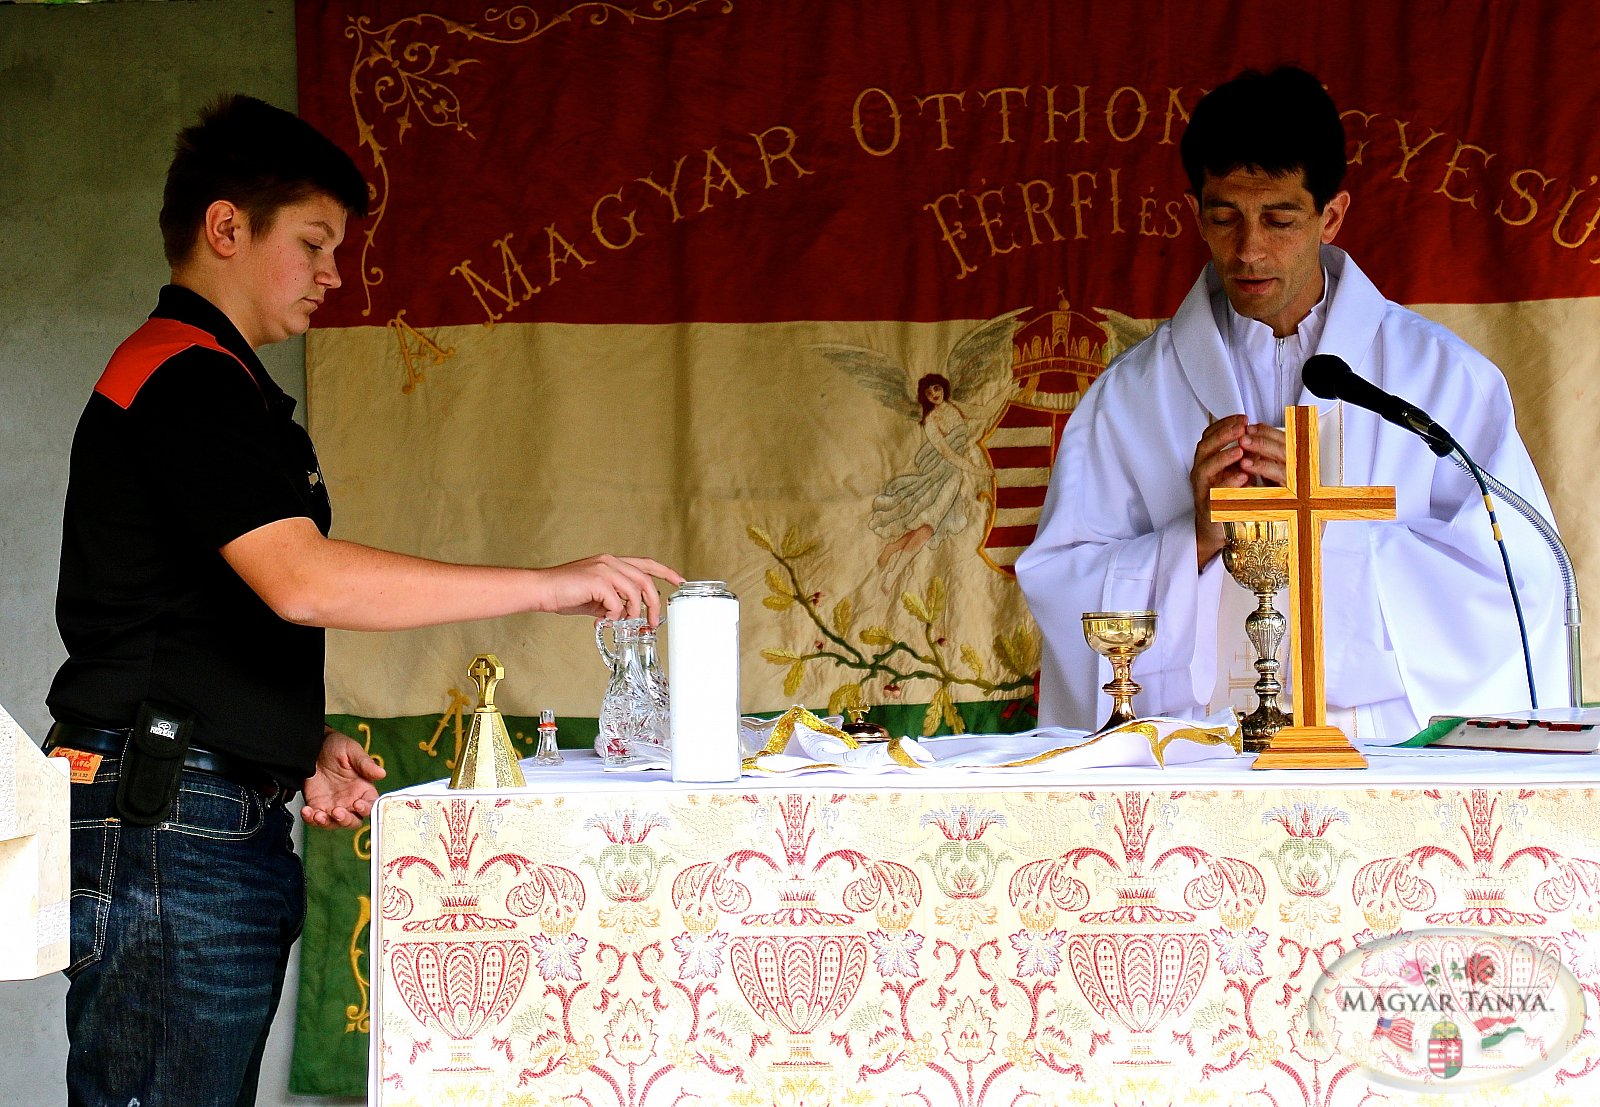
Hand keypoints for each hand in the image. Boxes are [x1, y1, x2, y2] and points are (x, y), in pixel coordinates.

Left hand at [301, 728, 386, 828]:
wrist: (313, 746)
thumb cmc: (336, 746)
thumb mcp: (352, 751)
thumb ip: (365, 763)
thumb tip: (382, 773)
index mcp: (363, 789)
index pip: (371, 805)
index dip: (367, 809)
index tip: (358, 804)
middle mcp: (350, 801)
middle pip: (354, 821)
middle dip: (346, 820)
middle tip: (337, 811)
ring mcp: (333, 805)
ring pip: (335, 824)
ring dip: (327, 823)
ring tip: (317, 814)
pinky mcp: (317, 806)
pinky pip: (315, 820)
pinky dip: (311, 820)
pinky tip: (306, 811)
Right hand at [531, 554, 683, 624]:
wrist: (541, 590)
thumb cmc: (564, 593)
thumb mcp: (595, 597)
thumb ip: (614, 601)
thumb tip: (627, 616)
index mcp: (611, 562)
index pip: (646, 563)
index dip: (666, 572)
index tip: (680, 582)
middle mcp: (610, 561)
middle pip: (645, 580)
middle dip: (654, 603)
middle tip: (653, 622)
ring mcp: (604, 569)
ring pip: (634, 591)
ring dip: (633, 613)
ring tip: (623, 623)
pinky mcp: (597, 580)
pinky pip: (617, 602)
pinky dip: (614, 615)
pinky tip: (602, 620)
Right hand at [1191, 416, 1289, 567]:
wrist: (1217, 529)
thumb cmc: (1227, 498)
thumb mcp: (1234, 470)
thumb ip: (1241, 454)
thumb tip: (1257, 434)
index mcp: (1206, 460)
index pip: (1209, 435)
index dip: (1224, 424)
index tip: (1242, 418)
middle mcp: (1200, 472)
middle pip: (1204, 447)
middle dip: (1223, 436)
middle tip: (1241, 428)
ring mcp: (1201, 489)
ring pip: (1204, 469)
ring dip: (1223, 457)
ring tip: (1240, 451)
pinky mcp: (1208, 507)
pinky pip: (1215, 494)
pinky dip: (1228, 484)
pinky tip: (1242, 476)